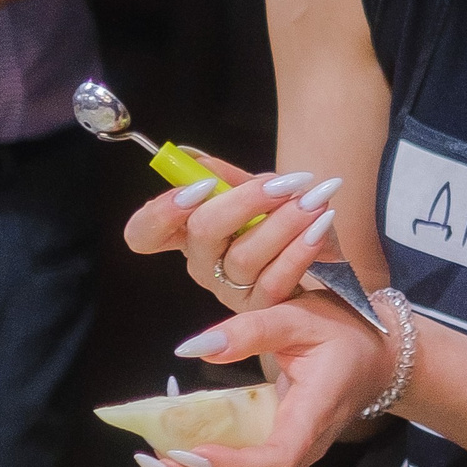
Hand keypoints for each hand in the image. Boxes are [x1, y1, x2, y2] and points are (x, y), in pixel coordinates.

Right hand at [122, 154, 344, 309]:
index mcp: (188, 233)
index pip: (144, 233)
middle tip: (282, 184)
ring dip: (284, 222)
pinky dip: (301, 248)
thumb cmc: (280, 221)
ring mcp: (229, 290)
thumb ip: (227, 178)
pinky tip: (321, 223)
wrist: (323, 257)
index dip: (160, 213)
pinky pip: (277, 278)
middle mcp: (201, 263)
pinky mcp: (261, 308)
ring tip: (314, 200)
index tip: (200, 187)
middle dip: (244, 202)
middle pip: (202, 233)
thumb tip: (192, 158)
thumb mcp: (257, 193)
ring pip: (244, 256)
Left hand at [133, 294, 395, 466]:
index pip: (278, 459)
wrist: (380, 355)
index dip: (234, 465)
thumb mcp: (300, 315)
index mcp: (315, 412)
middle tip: (158, 460)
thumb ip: (249, 330)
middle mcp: (307, 445)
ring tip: (160, 462)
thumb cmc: (344, 331)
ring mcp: (297, 454)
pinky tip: (180, 452)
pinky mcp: (283, 453)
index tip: (191, 452)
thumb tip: (194, 348)